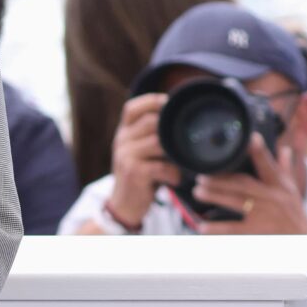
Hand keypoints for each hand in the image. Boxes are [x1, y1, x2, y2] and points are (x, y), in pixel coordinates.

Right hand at [106, 93, 179, 225]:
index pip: (132, 108)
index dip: (152, 101)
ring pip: (157, 142)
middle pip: (150, 121)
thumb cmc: (140, 176)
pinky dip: (173, 172)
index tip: (171, 104)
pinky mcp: (133, 172)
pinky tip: (176, 179)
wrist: (124, 205)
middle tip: (184, 140)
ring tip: (181, 162)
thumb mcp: (140, 151)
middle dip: (170, 129)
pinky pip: (160, 165)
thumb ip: (152, 135)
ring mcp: (125, 156)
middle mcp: (121, 141)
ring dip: (174, 152)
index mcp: (123, 132)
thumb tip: (180, 118)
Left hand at [189, 133, 306, 236]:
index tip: (252, 138)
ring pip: (236, 202)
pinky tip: (202, 227)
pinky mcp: (258, 231)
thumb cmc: (295, 214)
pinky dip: (217, 229)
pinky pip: (234, 229)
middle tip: (201, 177)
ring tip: (198, 192)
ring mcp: (264, 215)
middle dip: (221, 179)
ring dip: (215, 197)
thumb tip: (283, 149)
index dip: (260, 152)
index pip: (269, 165)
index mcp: (279, 185)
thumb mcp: (293, 190)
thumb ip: (285, 169)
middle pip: (244, 184)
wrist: (304, 241)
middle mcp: (272, 197)